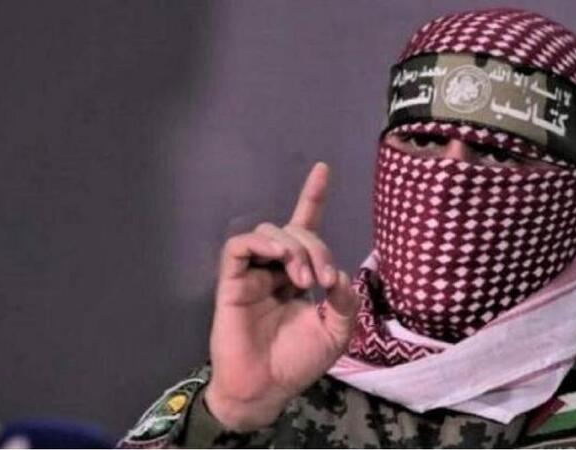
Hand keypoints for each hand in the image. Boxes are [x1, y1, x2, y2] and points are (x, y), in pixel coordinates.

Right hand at [204, 162, 360, 431]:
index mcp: (298, 274)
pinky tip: (278, 256)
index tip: (323, 168)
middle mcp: (275, 268)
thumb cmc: (298, 362)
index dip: (313, 197)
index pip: (306, 227)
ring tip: (302, 278)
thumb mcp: (336, 332)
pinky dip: (261, 243)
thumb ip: (345, 301)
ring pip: (269, 232)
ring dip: (293, 247)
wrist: (267, 387)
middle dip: (314, 245)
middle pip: (295, 230)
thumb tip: (338, 273)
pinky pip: (239, 247)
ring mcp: (252, 274)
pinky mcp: (231, 282)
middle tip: (321, 278)